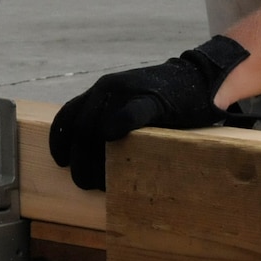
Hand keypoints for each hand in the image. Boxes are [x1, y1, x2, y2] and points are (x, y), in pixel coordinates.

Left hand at [47, 36, 248, 190]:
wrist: (200, 77)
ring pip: (98, 128)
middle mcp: (108, 88)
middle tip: (86, 183)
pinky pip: (129, 114)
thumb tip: (89, 156)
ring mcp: (129, 92)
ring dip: (96, 161)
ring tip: (101, 183)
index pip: (67, 116)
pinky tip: (114, 141)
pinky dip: (117, 127)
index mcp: (100, 90)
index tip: (62, 163)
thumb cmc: (163, 99)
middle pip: (81, 130)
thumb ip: (108, 119)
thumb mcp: (127, 102)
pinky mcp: (153, 100)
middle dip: (80, 162)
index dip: (60, 142)